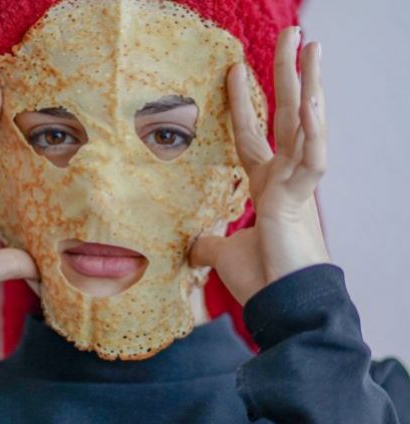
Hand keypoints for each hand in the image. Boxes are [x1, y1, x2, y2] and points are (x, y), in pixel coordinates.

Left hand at [189, 26, 330, 305]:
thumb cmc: (260, 281)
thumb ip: (208, 243)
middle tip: (294, 35)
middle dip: (288, 75)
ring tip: (310, 45)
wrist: (279, 307)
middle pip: (287, 116)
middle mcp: (284, 178)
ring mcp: (296, 185)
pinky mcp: (302, 199)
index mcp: (267, 186)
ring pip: (304, 125)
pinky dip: (313, 132)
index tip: (236, 71)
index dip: (244, 104)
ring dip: (308, 84)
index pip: (252, 135)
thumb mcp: (223, 255)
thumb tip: (191, 245)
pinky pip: (312, 160)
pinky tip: (313, 101)